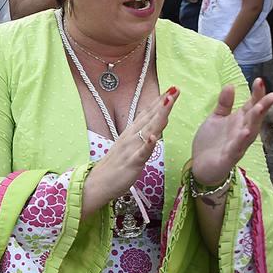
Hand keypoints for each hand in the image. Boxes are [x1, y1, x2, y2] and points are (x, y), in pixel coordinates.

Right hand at [83, 88, 177, 215]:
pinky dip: (148, 144)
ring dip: (159, 116)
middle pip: (150, 117)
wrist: (97, 184)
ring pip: (148, 130)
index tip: (171, 89)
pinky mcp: (131, 163)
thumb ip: (141, 139)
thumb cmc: (114, 168)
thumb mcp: (129, 149)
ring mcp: (131, 149)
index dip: (159, 101)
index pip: (147, 114)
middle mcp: (130, 137)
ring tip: (168, 102)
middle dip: (163, 103)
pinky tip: (153, 137)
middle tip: (175, 88)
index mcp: (130, 134)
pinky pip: (141, 153)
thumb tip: (154, 130)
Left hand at [190, 78, 272, 185]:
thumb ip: (224, 103)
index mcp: (239, 121)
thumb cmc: (211, 142)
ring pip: (250, 132)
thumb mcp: (216, 118)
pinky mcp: (229, 157)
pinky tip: (245, 132)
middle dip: (263, 106)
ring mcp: (237, 145)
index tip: (260, 80)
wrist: (201, 167)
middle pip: (255, 117)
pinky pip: (236, 148)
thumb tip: (230, 85)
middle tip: (272, 94)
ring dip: (256, 120)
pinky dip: (241, 140)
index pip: (251, 105)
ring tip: (260, 108)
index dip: (256, 94)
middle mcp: (242, 132)